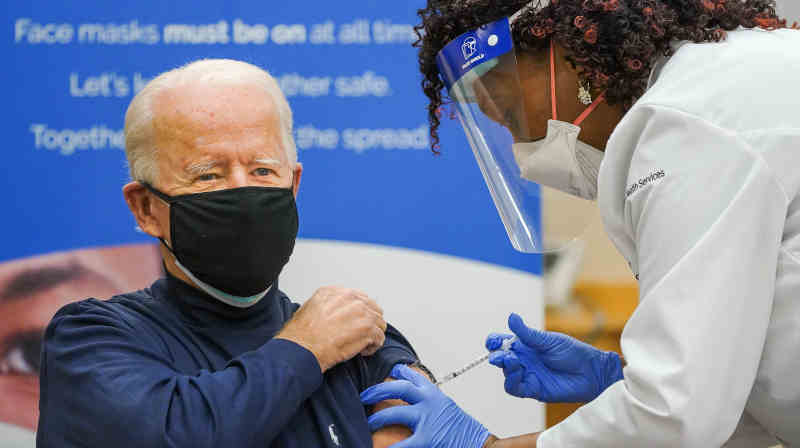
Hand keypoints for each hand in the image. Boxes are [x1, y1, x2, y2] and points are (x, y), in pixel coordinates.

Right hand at [276, 286, 386, 371]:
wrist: (302, 348)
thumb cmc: (301, 335)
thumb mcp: (309, 308)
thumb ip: (327, 305)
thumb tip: (337, 313)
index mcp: (335, 292)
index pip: (359, 298)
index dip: (360, 313)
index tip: (357, 322)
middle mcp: (350, 299)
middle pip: (372, 309)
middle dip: (369, 323)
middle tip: (361, 334)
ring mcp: (361, 312)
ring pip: (379, 323)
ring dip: (372, 334)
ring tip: (361, 344)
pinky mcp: (367, 329)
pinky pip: (379, 337)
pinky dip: (373, 346)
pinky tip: (362, 351)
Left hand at [361, 365, 489, 447]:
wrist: (481, 444)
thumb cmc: (465, 430)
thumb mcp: (447, 409)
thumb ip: (431, 403)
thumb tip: (414, 404)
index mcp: (435, 394)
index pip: (413, 376)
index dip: (398, 372)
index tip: (388, 372)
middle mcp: (430, 402)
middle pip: (398, 387)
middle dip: (377, 390)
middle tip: (364, 395)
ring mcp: (427, 419)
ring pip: (393, 412)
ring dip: (377, 418)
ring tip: (368, 423)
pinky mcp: (427, 439)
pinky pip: (402, 444)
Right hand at [487, 313, 622, 402]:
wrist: (592, 371)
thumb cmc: (573, 353)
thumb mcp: (549, 340)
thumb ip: (528, 333)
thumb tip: (511, 317)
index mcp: (525, 345)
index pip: (502, 343)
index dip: (494, 341)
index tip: (494, 341)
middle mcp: (524, 360)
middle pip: (501, 359)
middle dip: (496, 356)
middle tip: (499, 354)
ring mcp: (528, 375)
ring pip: (506, 374)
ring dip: (504, 368)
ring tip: (511, 361)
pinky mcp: (534, 389)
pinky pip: (516, 388)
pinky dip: (512, 381)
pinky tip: (517, 373)